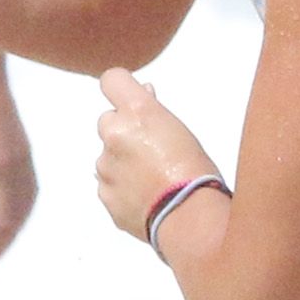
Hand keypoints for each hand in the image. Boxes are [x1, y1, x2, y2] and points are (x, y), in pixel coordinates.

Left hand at [95, 66, 216, 242]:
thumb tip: (143, 95)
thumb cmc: (195, 172)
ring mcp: (106, 166)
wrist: (190, 218)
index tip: (130, 100)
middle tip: (151, 149)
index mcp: (138, 112)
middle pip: (108, 120)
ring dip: (123, 162)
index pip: (112, 80)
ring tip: (153, 179)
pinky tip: (146, 197)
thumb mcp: (180, 130)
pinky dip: (122, 188)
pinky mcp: (104, 193)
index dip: (121, 89)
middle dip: (123, 131)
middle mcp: (114, 134)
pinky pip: (108, 184)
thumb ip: (153, 111)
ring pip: (107, 155)